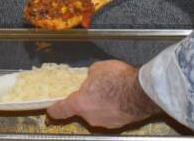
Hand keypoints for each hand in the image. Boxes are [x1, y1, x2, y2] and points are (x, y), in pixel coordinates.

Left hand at [46, 60, 160, 127]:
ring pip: (97, 113)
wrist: (142, 92)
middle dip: (86, 101)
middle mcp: (90, 117)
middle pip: (81, 110)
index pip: (60, 110)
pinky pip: (110, 115)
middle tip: (93, 89)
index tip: (50, 111)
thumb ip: (89, 77)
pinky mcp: (120, 124)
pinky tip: (119, 98)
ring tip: (110, 91)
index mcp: (80, 103)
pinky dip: (112, 108)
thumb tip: (91, 79)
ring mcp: (106, 123)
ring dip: (100, 104)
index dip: (54, 110)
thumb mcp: (96, 69)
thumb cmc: (117, 79)